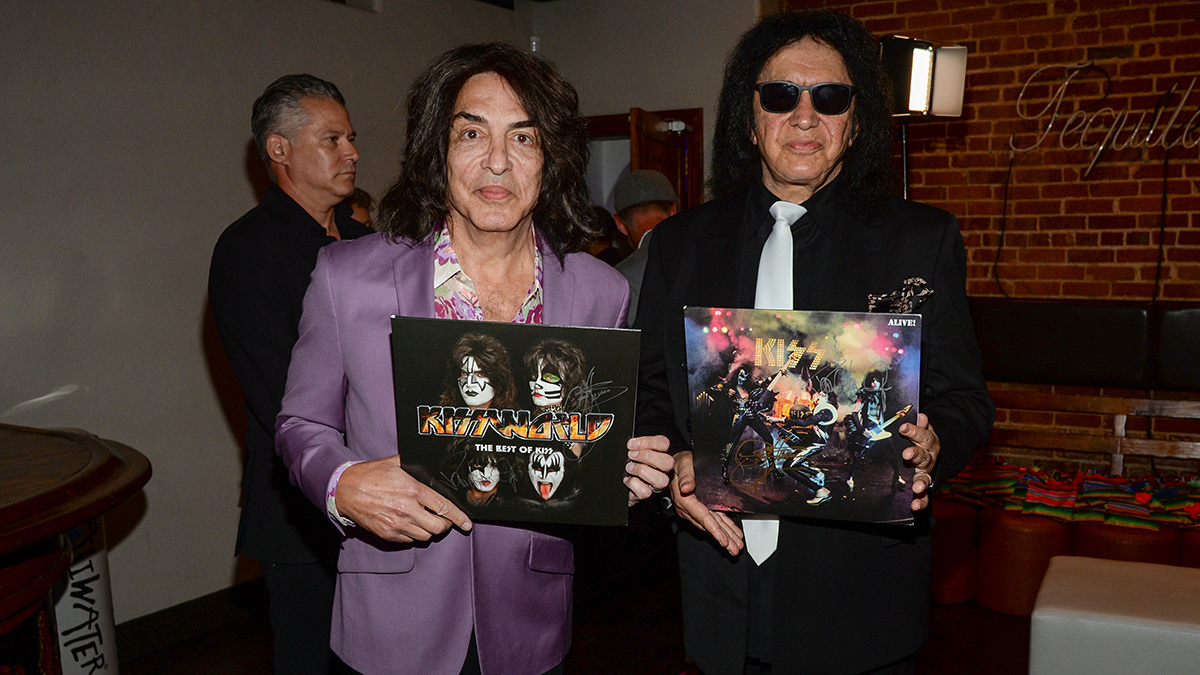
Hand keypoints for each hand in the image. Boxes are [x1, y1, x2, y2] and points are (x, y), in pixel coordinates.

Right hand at [335, 456, 471, 542]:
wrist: (345, 489)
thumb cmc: (371, 474)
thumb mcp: (396, 463)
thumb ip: (417, 466)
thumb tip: (434, 467)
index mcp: (413, 490)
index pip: (444, 507)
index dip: (459, 517)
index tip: (467, 523)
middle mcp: (407, 509)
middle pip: (438, 527)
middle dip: (445, 525)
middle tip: (443, 520)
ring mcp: (397, 524)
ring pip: (425, 536)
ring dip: (429, 530)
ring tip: (425, 520)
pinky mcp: (387, 534)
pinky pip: (409, 541)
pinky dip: (413, 535)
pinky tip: (409, 524)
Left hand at [624, 435, 674, 504]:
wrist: (620, 485)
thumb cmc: (628, 465)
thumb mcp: (631, 451)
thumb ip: (635, 446)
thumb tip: (632, 443)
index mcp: (660, 454)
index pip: (664, 444)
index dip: (648, 442)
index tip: (631, 444)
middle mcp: (662, 469)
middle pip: (668, 462)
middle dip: (647, 456)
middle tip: (631, 455)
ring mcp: (656, 483)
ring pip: (661, 479)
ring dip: (641, 470)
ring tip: (629, 468)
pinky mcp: (646, 494)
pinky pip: (645, 491)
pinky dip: (633, 484)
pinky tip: (627, 480)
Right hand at [670, 451, 742, 555]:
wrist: (674, 463)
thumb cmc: (679, 462)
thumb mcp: (682, 464)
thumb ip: (685, 475)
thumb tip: (686, 487)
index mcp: (685, 500)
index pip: (702, 517)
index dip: (714, 529)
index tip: (724, 541)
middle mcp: (688, 508)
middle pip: (709, 526)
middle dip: (723, 539)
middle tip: (735, 549)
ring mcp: (694, 510)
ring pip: (712, 525)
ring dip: (725, 536)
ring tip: (736, 546)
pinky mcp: (699, 508)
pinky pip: (713, 520)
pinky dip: (723, 528)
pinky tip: (731, 534)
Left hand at [900, 413, 939, 512]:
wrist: (934, 452)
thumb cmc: (922, 440)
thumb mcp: (923, 430)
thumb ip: (921, 426)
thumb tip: (922, 415)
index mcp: (929, 442)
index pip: (923, 435)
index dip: (914, 430)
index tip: (903, 427)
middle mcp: (929, 458)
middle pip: (924, 456)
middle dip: (916, 455)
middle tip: (907, 454)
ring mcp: (927, 472)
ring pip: (925, 477)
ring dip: (921, 483)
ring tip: (917, 488)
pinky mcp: (925, 486)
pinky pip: (925, 496)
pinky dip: (921, 502)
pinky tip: (915, 506)